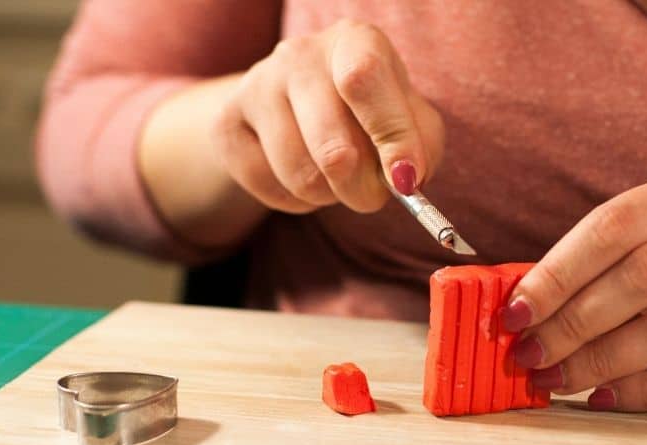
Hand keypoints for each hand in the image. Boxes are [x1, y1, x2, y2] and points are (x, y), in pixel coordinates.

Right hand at [211, 18, 443, 214]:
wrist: (301, 109)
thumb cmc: (370, 115)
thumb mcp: (409, 120)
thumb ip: (419, 146)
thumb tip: (405, 179)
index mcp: (354, 41)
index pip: (364, 80)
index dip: (390, 135)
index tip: (405, 179)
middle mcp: (299, 55)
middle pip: (332, 147)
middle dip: (361, 190)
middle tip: (371, 196)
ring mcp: (256, 86)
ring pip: (301, 176)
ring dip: (328, 196)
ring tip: (334, 179)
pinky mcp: (227, 124)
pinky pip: (268, 187)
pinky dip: (295, 201)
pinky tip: (302, 179)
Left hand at [501, 171, 646, 411]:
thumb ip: (600, 263)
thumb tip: (524, 308)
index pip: (613, 227)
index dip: (557, 273)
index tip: (514, 313)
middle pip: (640, 278)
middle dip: (572, 324)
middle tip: (529, 356)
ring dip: (602, 361)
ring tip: (556, 380)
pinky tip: (604, 397)